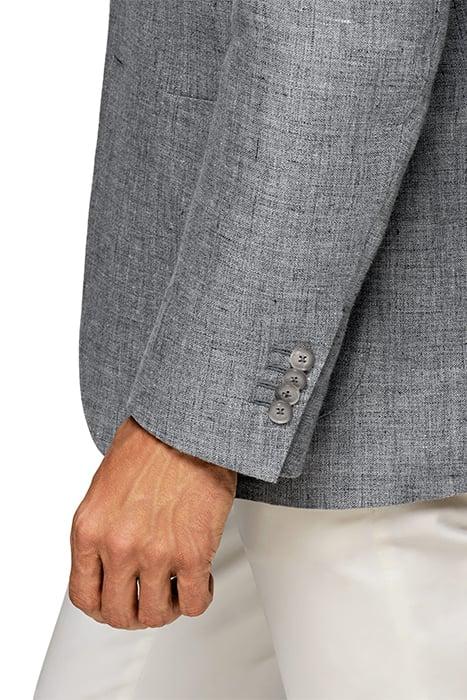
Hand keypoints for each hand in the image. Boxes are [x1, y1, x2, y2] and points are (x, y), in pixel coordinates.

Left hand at [69, 417, 236, 628]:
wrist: (185, 427)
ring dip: (168, 608)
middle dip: (135, 613)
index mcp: (90, 530)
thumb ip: (103, 530)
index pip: (84, 595)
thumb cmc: (150, 445)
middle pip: (118, 613)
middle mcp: (118, 546)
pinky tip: (200, 581)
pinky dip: (197, 598)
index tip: (115, 604)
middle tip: (149, 602)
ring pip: (156, 614)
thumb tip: (110, 560)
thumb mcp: (104, 489)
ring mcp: (155, 553)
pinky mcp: (193, 553)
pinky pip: (193, 602)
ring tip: (176, 589)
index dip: (102, 607)